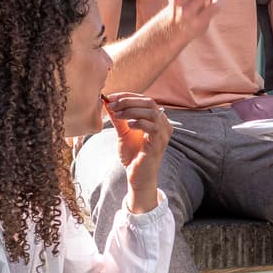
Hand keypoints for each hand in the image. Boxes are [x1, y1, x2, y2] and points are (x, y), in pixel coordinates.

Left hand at [104, 92, 172, 213]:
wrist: (138, 176)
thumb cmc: (133, 155)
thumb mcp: (123, 133)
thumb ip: (118, 119)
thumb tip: (108, 103)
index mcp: (157, 119)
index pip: (145, 100)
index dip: (128, 96)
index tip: (112, 97)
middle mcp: (164, 124)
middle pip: (150, 102)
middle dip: (129, 101)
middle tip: (112, 105)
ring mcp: (163, 134)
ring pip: (152, 112)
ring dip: (132, 110)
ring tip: (117, 114)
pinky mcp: (159, 144)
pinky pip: (153, 127)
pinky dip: (139, 122)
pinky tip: (128, 125)